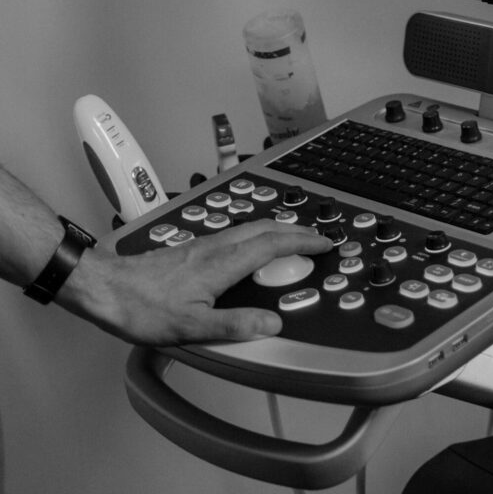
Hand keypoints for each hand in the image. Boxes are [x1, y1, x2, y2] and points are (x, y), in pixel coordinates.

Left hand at [57, 221, 333, 344]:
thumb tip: (272, 323)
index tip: (324, 242)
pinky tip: (250, 248)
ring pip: (249, 228)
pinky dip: (255, 235)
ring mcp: (203, 245)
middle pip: (264, 228)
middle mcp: (216, 248)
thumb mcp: (192, 327)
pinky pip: (235, 234)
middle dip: (294, 230)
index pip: (272, 244)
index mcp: (222, 264)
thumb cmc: (143, 308)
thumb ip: (235, 325)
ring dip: (275, 230)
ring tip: (290, 239)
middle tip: (314, 238)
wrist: (105, 288)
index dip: (301, 241)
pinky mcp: (191, 248)